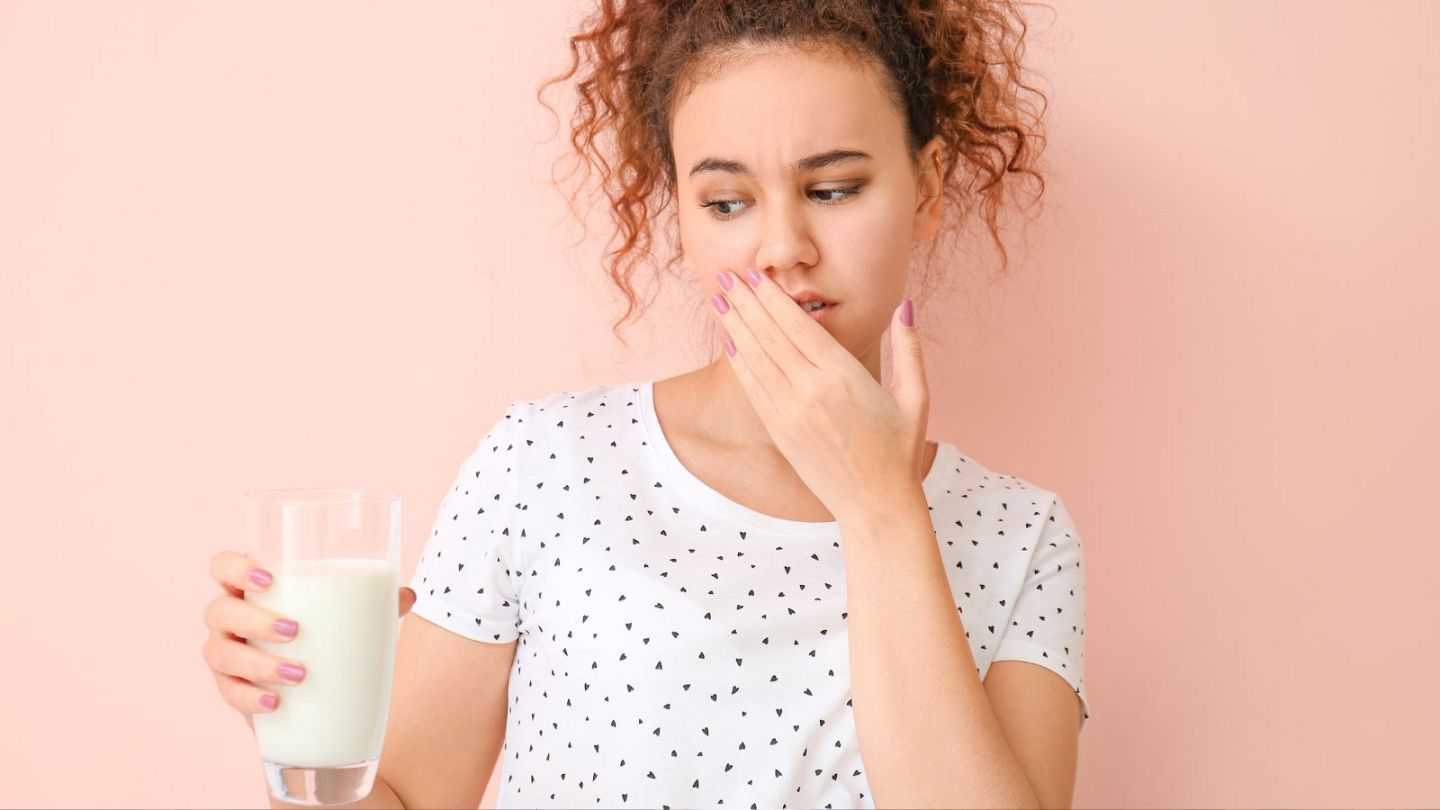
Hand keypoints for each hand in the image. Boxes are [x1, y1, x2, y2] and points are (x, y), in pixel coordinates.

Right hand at [202, 550, 415, 725]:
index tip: (266, 578)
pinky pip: (227, 693)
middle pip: (220, 610)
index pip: (222, 566)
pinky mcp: (229, 689)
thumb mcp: (344, 616)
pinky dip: (249, 698)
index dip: (234, 567)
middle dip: (254, 620)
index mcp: (251, 589)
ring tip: (298, 674)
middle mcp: (228, 619)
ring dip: (257, 663)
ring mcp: (224, 654)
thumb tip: (407, 594)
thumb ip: (373, 602)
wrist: (307, 691)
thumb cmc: (321, 634)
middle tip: (294, 630)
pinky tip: (274, 703)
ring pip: (219, 653)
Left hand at [700, 263, 930, 523]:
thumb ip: (909, 349)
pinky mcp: (779, 431)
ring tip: (717, 297)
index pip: (798, 326)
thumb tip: (906, 305)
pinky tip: (728, 341)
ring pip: (754, 358)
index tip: (755, 275)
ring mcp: (790, 412)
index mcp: (843, 377)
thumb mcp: (916, 398)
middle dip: (744, 302)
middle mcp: (810, 391)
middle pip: (769, 335)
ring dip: (734, 325)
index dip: (772, 298)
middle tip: (725, 274)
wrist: (874, 505)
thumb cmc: (899, 450)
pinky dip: (738, 361)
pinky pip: (753, 388)